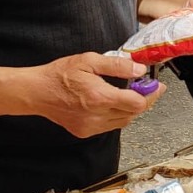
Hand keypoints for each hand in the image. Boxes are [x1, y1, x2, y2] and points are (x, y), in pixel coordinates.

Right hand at [31, 53, 163, 137]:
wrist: (36, 92)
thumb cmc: (59, 75)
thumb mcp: (89, 61)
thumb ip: (117, 65)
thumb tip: (139, 69)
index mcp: (99, 97)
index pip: (137, 103)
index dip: (151, 94)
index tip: (156, 85)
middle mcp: (96, 116)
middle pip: (134, 113)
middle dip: (144, 100)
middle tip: (146, 87)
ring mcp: (90, 127)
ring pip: (124, 121)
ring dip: (131, 109)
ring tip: (130, 94)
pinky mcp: (84, 132)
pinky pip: (110, 126)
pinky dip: (118, 116)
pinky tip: (113, 104)